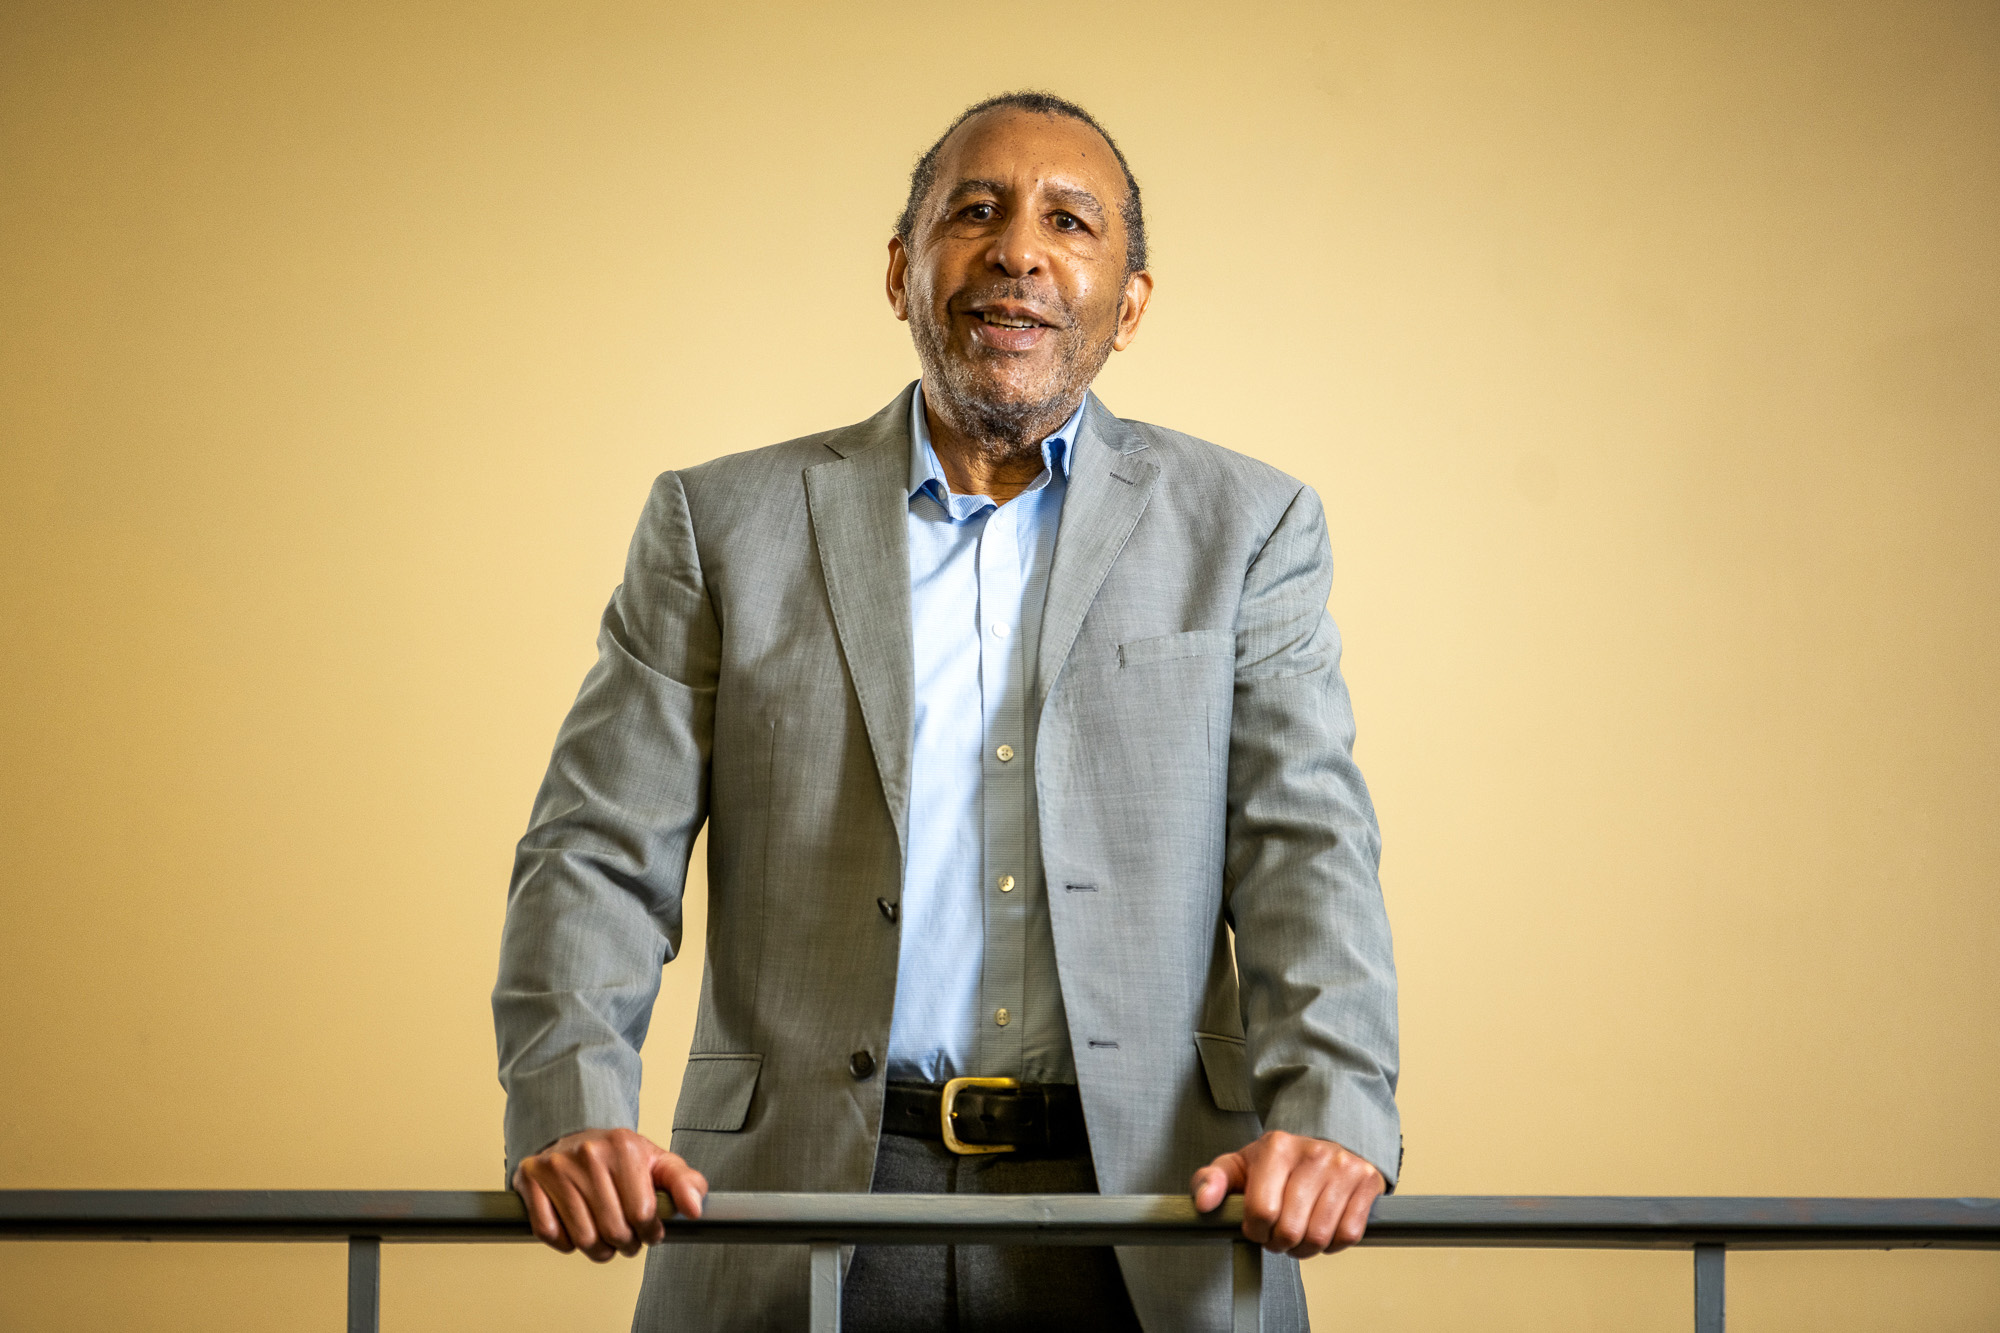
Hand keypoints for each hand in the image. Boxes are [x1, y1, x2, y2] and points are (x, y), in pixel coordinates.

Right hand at [512, 1128, 707, 1261]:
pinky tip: (576, 1229)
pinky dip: (565, 1242)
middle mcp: (589, 1153)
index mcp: (624, 1145)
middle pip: (613, 1230)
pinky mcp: (530, 1179)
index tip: (650, 1231)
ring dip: (598, 1250)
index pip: (643, 1214)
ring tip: (605, 1239)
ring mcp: (557, 1166)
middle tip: (627, 1239)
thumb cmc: (620, 1158)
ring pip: (583, 1238)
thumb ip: (685, 1183)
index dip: (650, 1233)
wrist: (575, 1138)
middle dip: (625, 1244)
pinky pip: (549, 1233)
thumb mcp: (658, 1162)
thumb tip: (695, 1210)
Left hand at [1190, 1130, 1384, 1257]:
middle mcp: (1313, 1153)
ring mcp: (1344, 1167)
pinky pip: (1348, 1235)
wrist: (1326, 1140)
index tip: (1257, 1226)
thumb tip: (1202, 1203)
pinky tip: (1323, 1229)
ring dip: (1305, 1248)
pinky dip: (1332, 1244)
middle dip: (1279, 1242)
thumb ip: (1212, 1180)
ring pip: (1320, 1236)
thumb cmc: (1278, 1162)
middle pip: (1291, 1229)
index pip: (1261, 1211)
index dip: (1256, 1230)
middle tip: (1278, 1234)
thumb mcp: (1240, 1165)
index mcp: (1277, 1147)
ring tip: (1299, 1234)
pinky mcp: (1367, 1183)